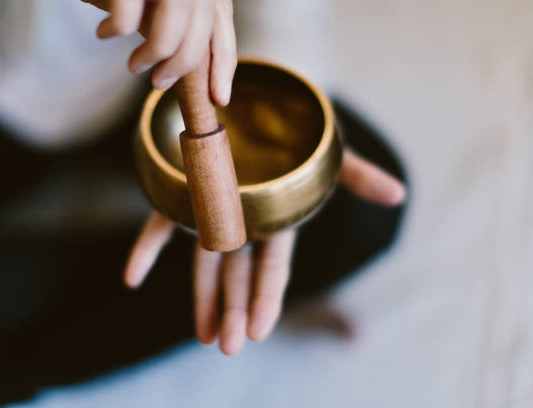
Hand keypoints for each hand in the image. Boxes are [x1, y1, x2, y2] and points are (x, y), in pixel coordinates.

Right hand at [82, 0, 236, 105]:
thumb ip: (182, 19)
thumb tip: (182, 62)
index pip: (223, 29)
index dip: (225, 67)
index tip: (220, 98)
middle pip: (199, 37)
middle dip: (180, 68)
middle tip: (158, 83)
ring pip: (169, 35)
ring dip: (151, 57)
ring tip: (134, 66)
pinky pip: (128, 21)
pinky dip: (116, 31)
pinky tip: (105, 32)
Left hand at [123, 150, 406, 354]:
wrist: (261, 112)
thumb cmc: (297, 137)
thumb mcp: (330, 157)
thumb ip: (358, 177)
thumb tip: (400, 195)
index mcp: (276, 221)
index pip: (272, 268)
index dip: (266, 298)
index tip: (258, 331)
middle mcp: (244, 223)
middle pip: (237, 274)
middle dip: (233, 310)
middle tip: (226, 347)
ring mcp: (212, 213)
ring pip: (204, 262)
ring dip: (201, 298)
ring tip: (201, 335)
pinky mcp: (183, 196)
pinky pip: (160, 226)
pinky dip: (147, 250)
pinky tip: (133, 278)